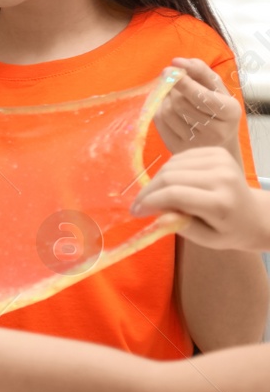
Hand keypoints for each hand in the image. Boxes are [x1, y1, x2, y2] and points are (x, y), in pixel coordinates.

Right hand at [130, 145, 269, 251]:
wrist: (255, 214)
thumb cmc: (229, 231)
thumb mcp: (207, 239)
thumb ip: (181, 226)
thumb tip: (156, 215)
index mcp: (222, 203)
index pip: (175, 194)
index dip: (150, 201)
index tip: (136, 213)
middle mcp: (222, 177)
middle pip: (170, 176)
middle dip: (148, 191)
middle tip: (138, 206)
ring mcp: (220, 161)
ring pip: (171, 165)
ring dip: (156, 181)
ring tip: (153, 197)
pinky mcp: (217, 152)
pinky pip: (179, 158)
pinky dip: (168, 170)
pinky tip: (169, 183)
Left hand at [155, 57, 241, 155]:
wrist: (216, 142)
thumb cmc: (215, 108)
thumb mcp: (216, 89)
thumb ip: (200, 71)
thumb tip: (176, 62)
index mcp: (230, 112)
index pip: (203, 97)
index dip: (184, 82)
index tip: (171, 68)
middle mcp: (217, 131)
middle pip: (181, 103)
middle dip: (172, 88)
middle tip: (171, 80)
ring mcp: (197, 144)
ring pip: (168, 112)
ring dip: (164, 99)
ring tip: (171, 95)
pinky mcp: (179, 150)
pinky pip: (160, 123)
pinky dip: (158, 110)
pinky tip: (165, 107)